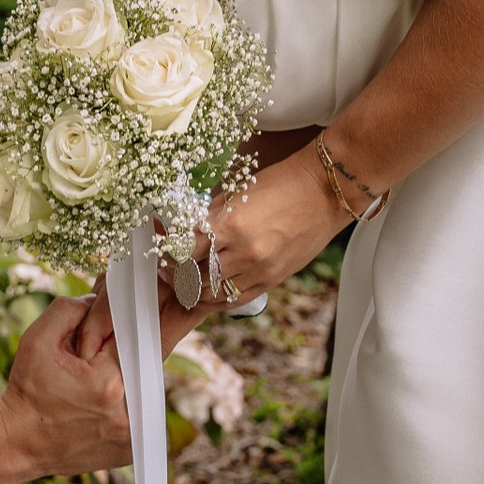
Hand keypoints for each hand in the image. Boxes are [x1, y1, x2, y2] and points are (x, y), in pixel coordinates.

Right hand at [0, 293, 133, 483]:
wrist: (17, 442)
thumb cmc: (27, 390)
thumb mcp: (38, 338)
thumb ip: (70, 309)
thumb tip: (99, 300)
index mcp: (108, 382)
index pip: (132, 338)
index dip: (118, 330)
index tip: (106, 331)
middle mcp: (127, 412)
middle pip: (140, 365)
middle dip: (121, 355)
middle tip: (94, 361)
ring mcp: (131, 437)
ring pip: (141, 391)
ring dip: (125, 381)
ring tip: (92, 386)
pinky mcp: (129, 452)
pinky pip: (137, 416)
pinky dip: (123, 406)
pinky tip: (96, 406)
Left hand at [74, 152, 350, 355]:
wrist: (326, 191)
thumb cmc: (279, 183)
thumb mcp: (235, 193)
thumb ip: (205, 215)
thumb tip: (175, 228)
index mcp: (231, 225)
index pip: (184, 250)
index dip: (166, 255)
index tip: (157, 253)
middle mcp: (245, 253)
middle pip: (193, 278)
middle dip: (174, 278)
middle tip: (163, 272)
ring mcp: (260, 270)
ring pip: (212, 295)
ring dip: (191, 292)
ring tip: (180, 283)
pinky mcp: (272, 280)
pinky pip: (234, 300)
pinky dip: (214, 299)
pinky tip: (204, 292)